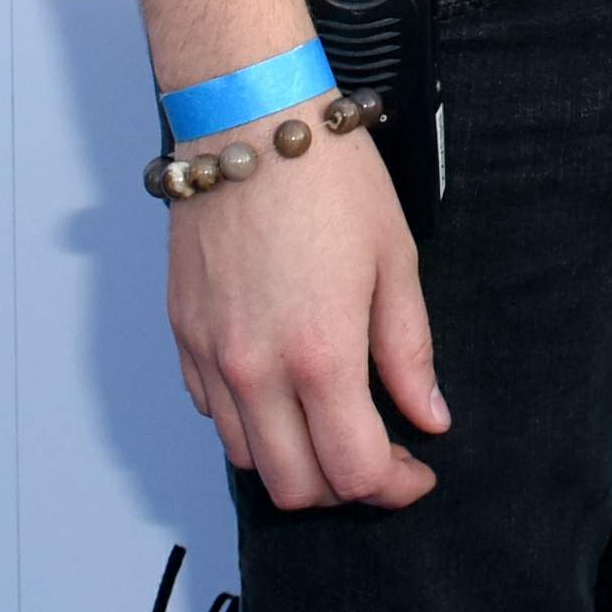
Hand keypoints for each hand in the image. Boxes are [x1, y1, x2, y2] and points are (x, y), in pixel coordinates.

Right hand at [167, 121, 448, 509]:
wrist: (250, 125)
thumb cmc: (330, 180)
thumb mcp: (394, 260)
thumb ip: (409, 351)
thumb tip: (429, 418)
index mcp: (320, 354)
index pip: (354, 469)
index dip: (394, 484)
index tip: (418, 469)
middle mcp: (256, 371)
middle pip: (294, 486)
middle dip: (344, 487)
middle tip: (380, 453)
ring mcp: (211, 358)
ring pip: (248, 459)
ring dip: (295, 461)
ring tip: (334, 423)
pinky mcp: (182, 337)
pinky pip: (213, 413)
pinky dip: (252, 423)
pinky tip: (286, 389)